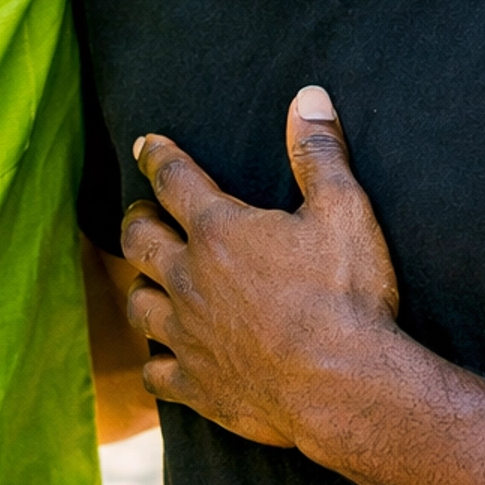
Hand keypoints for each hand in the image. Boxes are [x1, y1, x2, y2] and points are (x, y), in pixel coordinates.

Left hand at [119, 88, 401, 451]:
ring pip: (139, 303)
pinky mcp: (195, 385)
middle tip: (141, 213)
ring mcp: (187, 335)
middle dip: (137, 219)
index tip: (145, 145)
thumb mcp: (344, 211)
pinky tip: (164, 358)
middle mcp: (189, 278)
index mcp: (219, 230)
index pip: (173, 178)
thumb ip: (319, 152)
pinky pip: (155, 371)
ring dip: (142, 286)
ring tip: (149, 280)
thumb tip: (308, 96)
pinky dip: (156, 361)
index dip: (157, 156)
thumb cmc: (347, 297)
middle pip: (139, 239)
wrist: (344, 388)